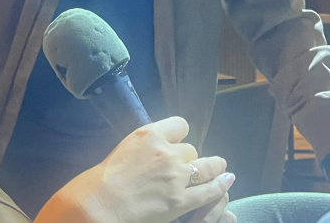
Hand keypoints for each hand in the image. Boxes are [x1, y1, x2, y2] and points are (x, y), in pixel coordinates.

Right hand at [41, 116, 235, 222]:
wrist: (101, 204)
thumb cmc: (105, 178)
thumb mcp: (125, 147)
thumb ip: (146, 144)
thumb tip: (161, 147)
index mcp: (149, 135)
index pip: (180, 125)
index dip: (181, 135)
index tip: (180, 141)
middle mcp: (166, 152)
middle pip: (191, 149)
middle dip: (189, 158)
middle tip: (185, 166)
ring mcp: (175, 177)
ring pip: (205, 166)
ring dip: (214, 167)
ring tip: (221, 168)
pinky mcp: (179, 200)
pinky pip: (208, 191)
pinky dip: (219, 186)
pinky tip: (227, 181)